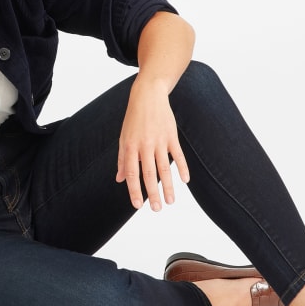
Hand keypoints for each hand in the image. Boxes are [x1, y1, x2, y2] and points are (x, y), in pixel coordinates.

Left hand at [115, 81, 190, 210]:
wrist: (148, 96)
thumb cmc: (133, 119)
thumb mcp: (123, 137)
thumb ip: (122, 159)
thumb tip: (119, 179)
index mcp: (129, 146)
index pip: (132, 173)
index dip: (134, 190)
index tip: (137, 205)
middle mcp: (144, 145)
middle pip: (149, 174)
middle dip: (152, 193)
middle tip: (156, 209)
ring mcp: (159, 141)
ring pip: (164, 168)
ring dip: (168, 186)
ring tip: (170, 202)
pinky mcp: (172, 136)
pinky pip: (178, 155)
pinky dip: (182, 168)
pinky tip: (185, 181)